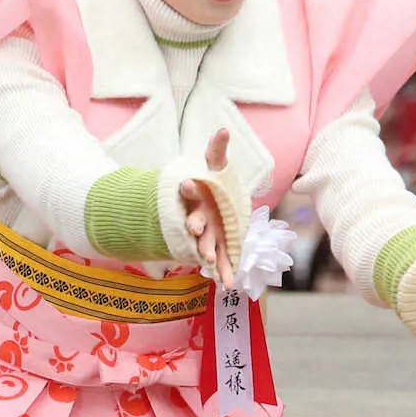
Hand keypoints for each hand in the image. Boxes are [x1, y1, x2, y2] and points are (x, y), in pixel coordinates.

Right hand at [178, 128, 236, 288]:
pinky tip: (228, 286)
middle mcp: (199, 218)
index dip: (189, 187)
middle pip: (195, 221)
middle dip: (195, 225)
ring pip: (206, 246)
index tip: (187, 183)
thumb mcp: (217, 167)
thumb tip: (223, 130)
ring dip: (207, 254)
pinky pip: (221, 262)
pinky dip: (224, 274)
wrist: (216, 207)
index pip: (190, 191)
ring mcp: (207, 236)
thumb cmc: (214, 186)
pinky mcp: (218, 249)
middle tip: (194, 227)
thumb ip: (217, 151)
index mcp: (197, 197)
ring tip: (210, 263)